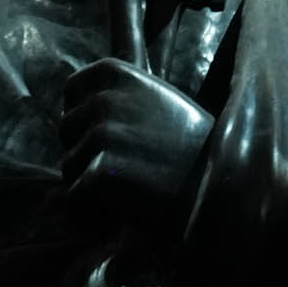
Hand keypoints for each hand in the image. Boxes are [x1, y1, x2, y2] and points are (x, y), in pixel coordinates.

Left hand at [60, 59, 211, 221]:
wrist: (221, 185)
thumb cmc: (193, 146)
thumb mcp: (158, 98)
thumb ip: (120, 95)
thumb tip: (77, 106)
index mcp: (116, 72)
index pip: (72, 89)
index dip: (82, 117)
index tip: (102, 138)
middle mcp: (104, 98)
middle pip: (66, 131)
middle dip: (85, 153)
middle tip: (123, 171)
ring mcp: (102, 134)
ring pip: (69, 167)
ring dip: (90, 185)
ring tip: (129, 190)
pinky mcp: (101, 172)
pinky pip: (75, 198)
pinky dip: (92, 214)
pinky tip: (123, 213)